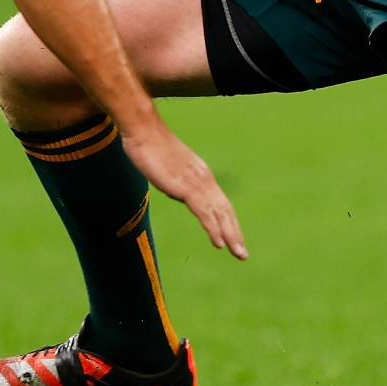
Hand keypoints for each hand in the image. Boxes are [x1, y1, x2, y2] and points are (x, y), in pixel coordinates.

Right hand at [121, 123, 248, 259]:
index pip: (220, 202)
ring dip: (230, 235)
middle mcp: (204, 178)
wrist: (143, 130)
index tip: (234, 238)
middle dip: (235, 233)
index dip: (229, 221)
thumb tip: (177, 188)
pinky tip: (219, 243)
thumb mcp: (169, 166)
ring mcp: (196, 182)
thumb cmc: (151, 146)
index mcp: (201, 174)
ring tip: (238, 253)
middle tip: (243, 254)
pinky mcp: (185, 187)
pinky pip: (204, 212)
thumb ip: (176, 178)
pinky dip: (213, 228)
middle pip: (225, 210)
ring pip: (219, 214)